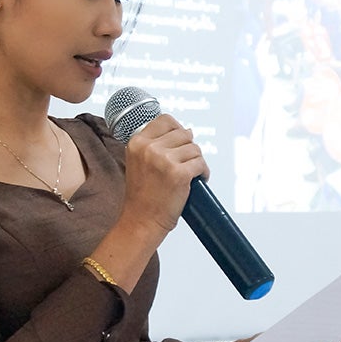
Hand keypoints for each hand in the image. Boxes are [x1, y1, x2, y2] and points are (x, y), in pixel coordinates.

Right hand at [121, 114, 209, 232]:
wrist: (141, 221)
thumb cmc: (141, 196)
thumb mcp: (138, 162)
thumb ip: (156, 145)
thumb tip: (187, 131)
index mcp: (137, 143)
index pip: (165, 120)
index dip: (177, 130)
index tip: (179, 143)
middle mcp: (149, 148)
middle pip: (184, 134)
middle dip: (188, 149)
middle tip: (185, 164)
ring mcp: (164, 160)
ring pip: (195, 149)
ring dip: (196, 161)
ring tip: (189, 174)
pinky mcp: (179, 174)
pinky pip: (201, 164)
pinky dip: (203, 173)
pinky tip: (197, 180)